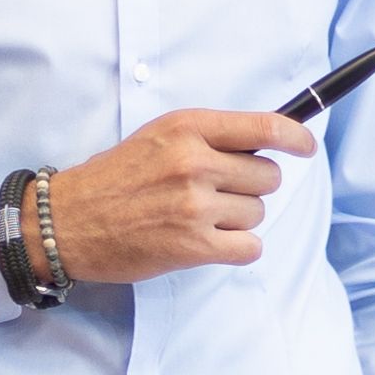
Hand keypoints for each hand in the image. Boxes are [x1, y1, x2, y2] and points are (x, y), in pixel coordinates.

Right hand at [47, 107, 310, 284]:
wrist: (67, 222)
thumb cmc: (113, 179)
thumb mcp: (158, 137)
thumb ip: (208, 138)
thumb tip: (264, 146)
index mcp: (187, 128)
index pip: (264, 126)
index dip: (296, 137)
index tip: (307, 146)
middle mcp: (194, 162)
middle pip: (267, 176)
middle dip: (251, 187)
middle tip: (218, 194)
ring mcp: (195, 206)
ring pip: (257, 213)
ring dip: (237, 220)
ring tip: (198, 218)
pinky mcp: (193, 246)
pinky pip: (249, 247)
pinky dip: (237, 248)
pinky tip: (209, 242)